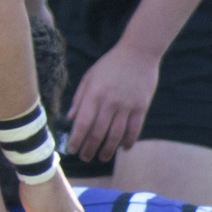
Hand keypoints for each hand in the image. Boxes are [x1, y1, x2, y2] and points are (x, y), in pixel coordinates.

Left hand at [64, 43, 159, 161]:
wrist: (138, 53)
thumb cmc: (109, 65)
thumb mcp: (89, 78)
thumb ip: (79, 99)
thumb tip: (70, 119)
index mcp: (93, 95)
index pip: (82, 123)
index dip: (76, 140)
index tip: (71, 151)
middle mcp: (109, 102)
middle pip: (98, 133)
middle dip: (90, 149)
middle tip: (85, 158)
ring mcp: (127, 105)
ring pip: (116, 134)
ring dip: (108, 150)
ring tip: (102, 158)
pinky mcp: (142, 106)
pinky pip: (135, 128)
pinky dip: (129, 141)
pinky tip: (124, 148)